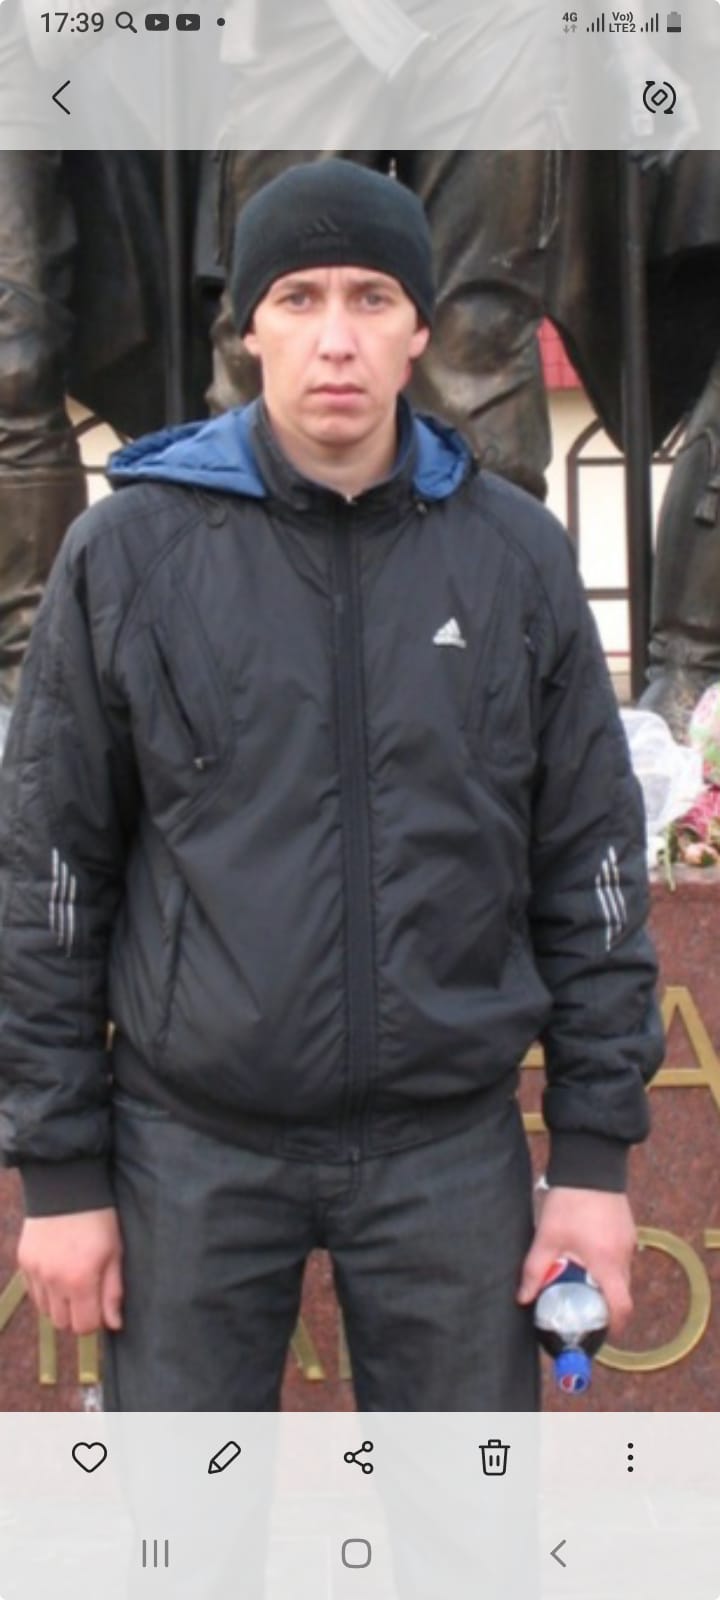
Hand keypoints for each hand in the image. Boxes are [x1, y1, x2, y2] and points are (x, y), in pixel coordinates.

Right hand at [17, 1209, 123, 1334]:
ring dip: (59, 1304)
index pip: (84, 1326)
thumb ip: (113, 1292)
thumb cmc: (99, 1220)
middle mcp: (53, 1281)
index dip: (95, 1321)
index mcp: (80, 1280)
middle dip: (76, 1314)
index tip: (101, 1304)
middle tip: (87, 1293)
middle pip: (62, 1323)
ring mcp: (35, 1272)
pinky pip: (32, 1292)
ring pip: (45, 1310)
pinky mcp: (23, 1262)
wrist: (67, 1186)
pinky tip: (56, 1272)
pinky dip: (44, 1291)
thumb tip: (115, 1324)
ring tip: (71, 1282)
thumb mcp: (114, 1253)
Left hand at [516, 1187, 636, 1337]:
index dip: (614, 1325)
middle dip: (605, 1305)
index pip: (622, 1307)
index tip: (600, 1332)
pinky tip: (587, 1252)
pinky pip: (621, 1257)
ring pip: (622, 1274)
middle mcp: (624, 1255)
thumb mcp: (547, 1236)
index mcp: (607, 1262)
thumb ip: (535, 1269)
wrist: (589, 1162)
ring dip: (605, 1282)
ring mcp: (629, 1241)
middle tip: (583, 1308)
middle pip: (622, 1293)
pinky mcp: (627, 1229)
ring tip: (580, 1277)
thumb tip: (523, 1298)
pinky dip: (607, 1263)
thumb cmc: (570, 1199)